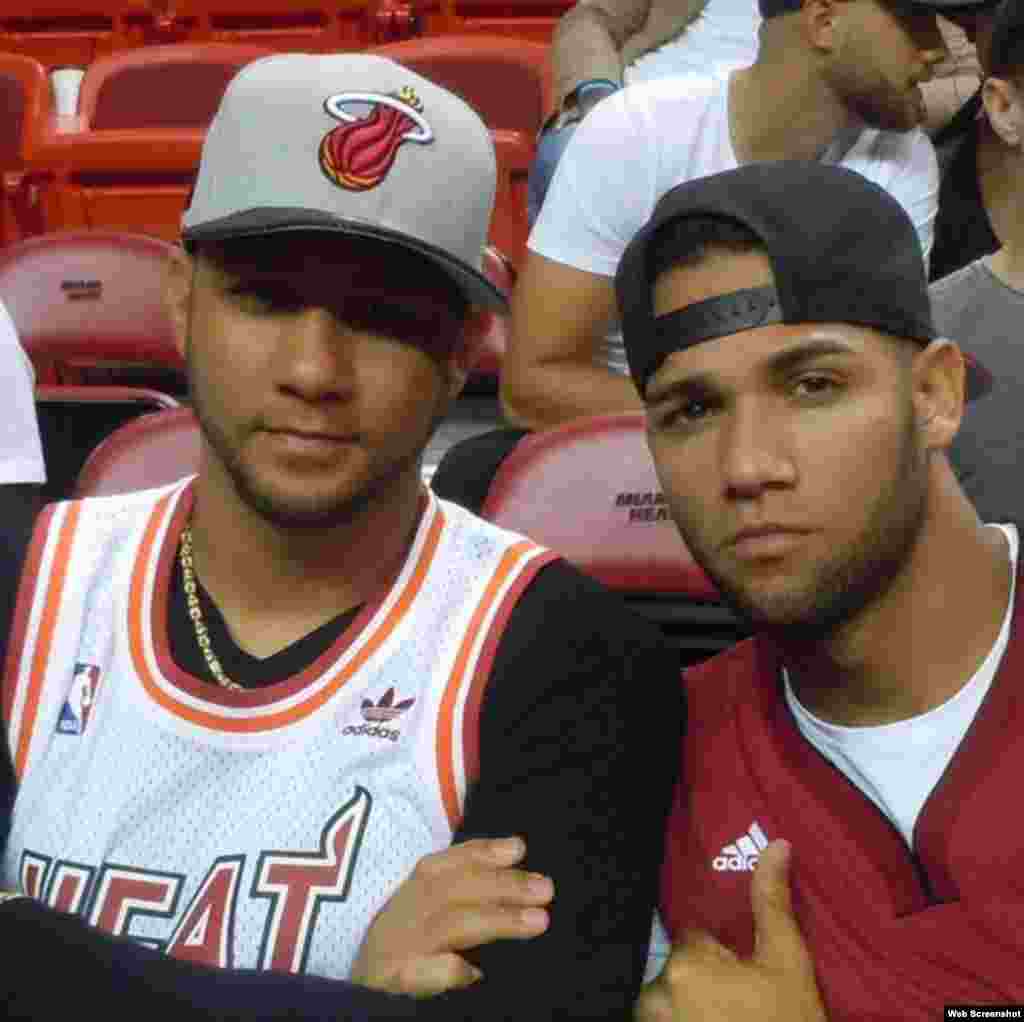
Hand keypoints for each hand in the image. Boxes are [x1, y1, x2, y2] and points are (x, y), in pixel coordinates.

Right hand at [351, 836, 553, 997]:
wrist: (350, 1004)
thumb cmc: (402, 954)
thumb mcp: (424, 916)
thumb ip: (463, 891)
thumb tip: (515, 854)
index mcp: (408, 895)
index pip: (445, 865)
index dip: (481, 853)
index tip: (519, 848)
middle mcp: (400, 916)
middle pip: (453, 890)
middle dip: (501, 885)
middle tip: (546, 889)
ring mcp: (395, 950)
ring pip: (447, 926)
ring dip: (494, 919)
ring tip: (538, 921)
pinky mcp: (390, 983)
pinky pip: (418, 973)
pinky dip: (446, 969)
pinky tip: (475, 971)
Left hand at [635, 840, 826, 1021]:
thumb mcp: (788, 962)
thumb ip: (772, 902)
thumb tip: (776, 844)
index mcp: (686, 963)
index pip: (694, 938)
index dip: (722, 957)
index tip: (743, 977)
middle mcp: (657, 993)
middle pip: (679, 970)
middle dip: (705, 983)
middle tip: (740, 1007)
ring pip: (668, 1002)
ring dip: (689, 1009)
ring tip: (728, 1021)